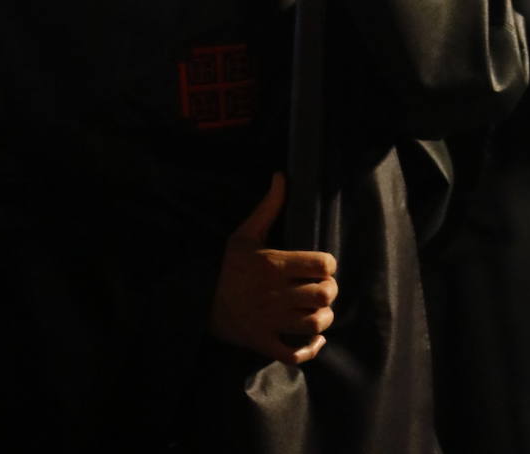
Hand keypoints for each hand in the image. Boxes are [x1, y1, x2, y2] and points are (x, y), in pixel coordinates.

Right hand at [208, 173, 337, 364]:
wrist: (200, 300)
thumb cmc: (228, 265)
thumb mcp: (245, 233)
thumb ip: (269, 206)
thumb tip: (281, 175)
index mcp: (274, 264)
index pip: (322, 265)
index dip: (328, 265)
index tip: (322, 266)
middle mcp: (275, 293)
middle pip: (324, 295)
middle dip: (330, 291)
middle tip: (322, 288)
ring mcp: (270, 320)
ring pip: (314, 323)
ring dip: (323, 318)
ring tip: (318, 310)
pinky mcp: (264, 342)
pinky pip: (296, 353)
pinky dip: (311, 348)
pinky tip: (314, 337)